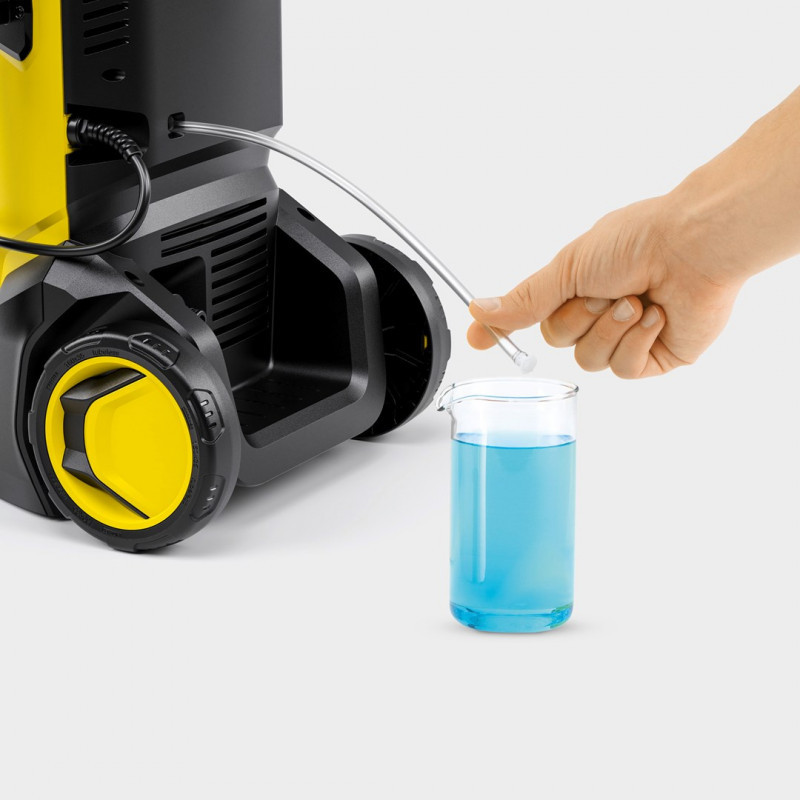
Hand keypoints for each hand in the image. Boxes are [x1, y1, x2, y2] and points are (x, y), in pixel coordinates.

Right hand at [467, 196, 742, 377]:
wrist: (694, 248)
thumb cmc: (637, 241)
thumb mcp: (568, 268)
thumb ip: (524, 299)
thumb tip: (478, 311)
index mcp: (578, 287)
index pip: (531, 316)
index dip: (504, 329)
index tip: (476, 340)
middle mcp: (599, 312)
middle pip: (560, 341)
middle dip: (579, 317)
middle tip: (606, 290)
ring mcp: (627, 336)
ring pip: (591, 360)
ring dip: (609, 329)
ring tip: (635, 300)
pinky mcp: (655, 357)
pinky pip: (624, 368)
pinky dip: (636, 341)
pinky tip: (656, 315)